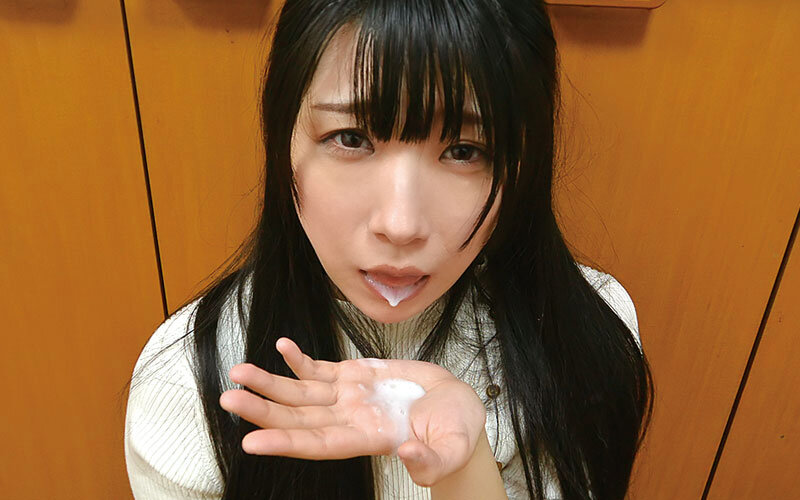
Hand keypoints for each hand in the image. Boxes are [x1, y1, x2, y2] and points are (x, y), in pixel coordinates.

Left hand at [219, 337, 486, 486]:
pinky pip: (319, 369)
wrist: (458, 405)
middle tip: (229, 399)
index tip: (252, 441)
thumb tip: (408, 455)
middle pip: (297, 418)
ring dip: (269, 383)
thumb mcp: (453, 449)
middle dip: (262, 409)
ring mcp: (349, 397)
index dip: (285, 442)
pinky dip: (298, 359)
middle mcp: (349, 419)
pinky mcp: (356, 376)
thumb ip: (433, 460)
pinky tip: (282, 347)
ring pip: (300, 393)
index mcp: (368, 439)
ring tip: (239, 372)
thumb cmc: (458, 430)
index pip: (318, 444)